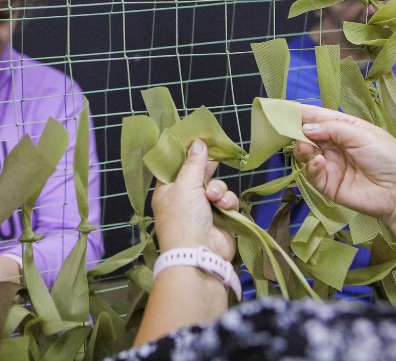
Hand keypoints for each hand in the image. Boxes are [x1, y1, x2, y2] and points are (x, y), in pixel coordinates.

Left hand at [152, 139, 237, 261]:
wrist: (199, 255)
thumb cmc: (184, 218)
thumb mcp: (185, 186)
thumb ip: (194, 163)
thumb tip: (197, 142)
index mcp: (167, 190)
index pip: (175, 167)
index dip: (186, 154)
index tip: (198, 140)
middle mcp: (184, 198)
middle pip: (198, 174)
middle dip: (207, 170)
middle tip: (215, 160)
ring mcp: (203, 208)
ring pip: (216, 185)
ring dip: (218, 189)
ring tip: (214, 199)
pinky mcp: (221, 216)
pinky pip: (227, 199)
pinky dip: (227, 201)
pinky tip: (224, 207)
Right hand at [294, 104, 395, 226]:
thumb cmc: (386, 156)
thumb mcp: (361, 134)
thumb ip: (332, 128)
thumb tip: (305, 128)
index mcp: (344, 128)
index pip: (318, 118)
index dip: (301, 113)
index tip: (281, 109)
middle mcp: (334, 145)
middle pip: (308, 135)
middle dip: (296, 131)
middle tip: (285, 129)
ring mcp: (330, 165)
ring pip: (306, 154)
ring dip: (302, 149)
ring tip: (305, 147)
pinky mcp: (327, 185)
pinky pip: (312, 174)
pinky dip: (310, 167)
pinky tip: (317, 162)